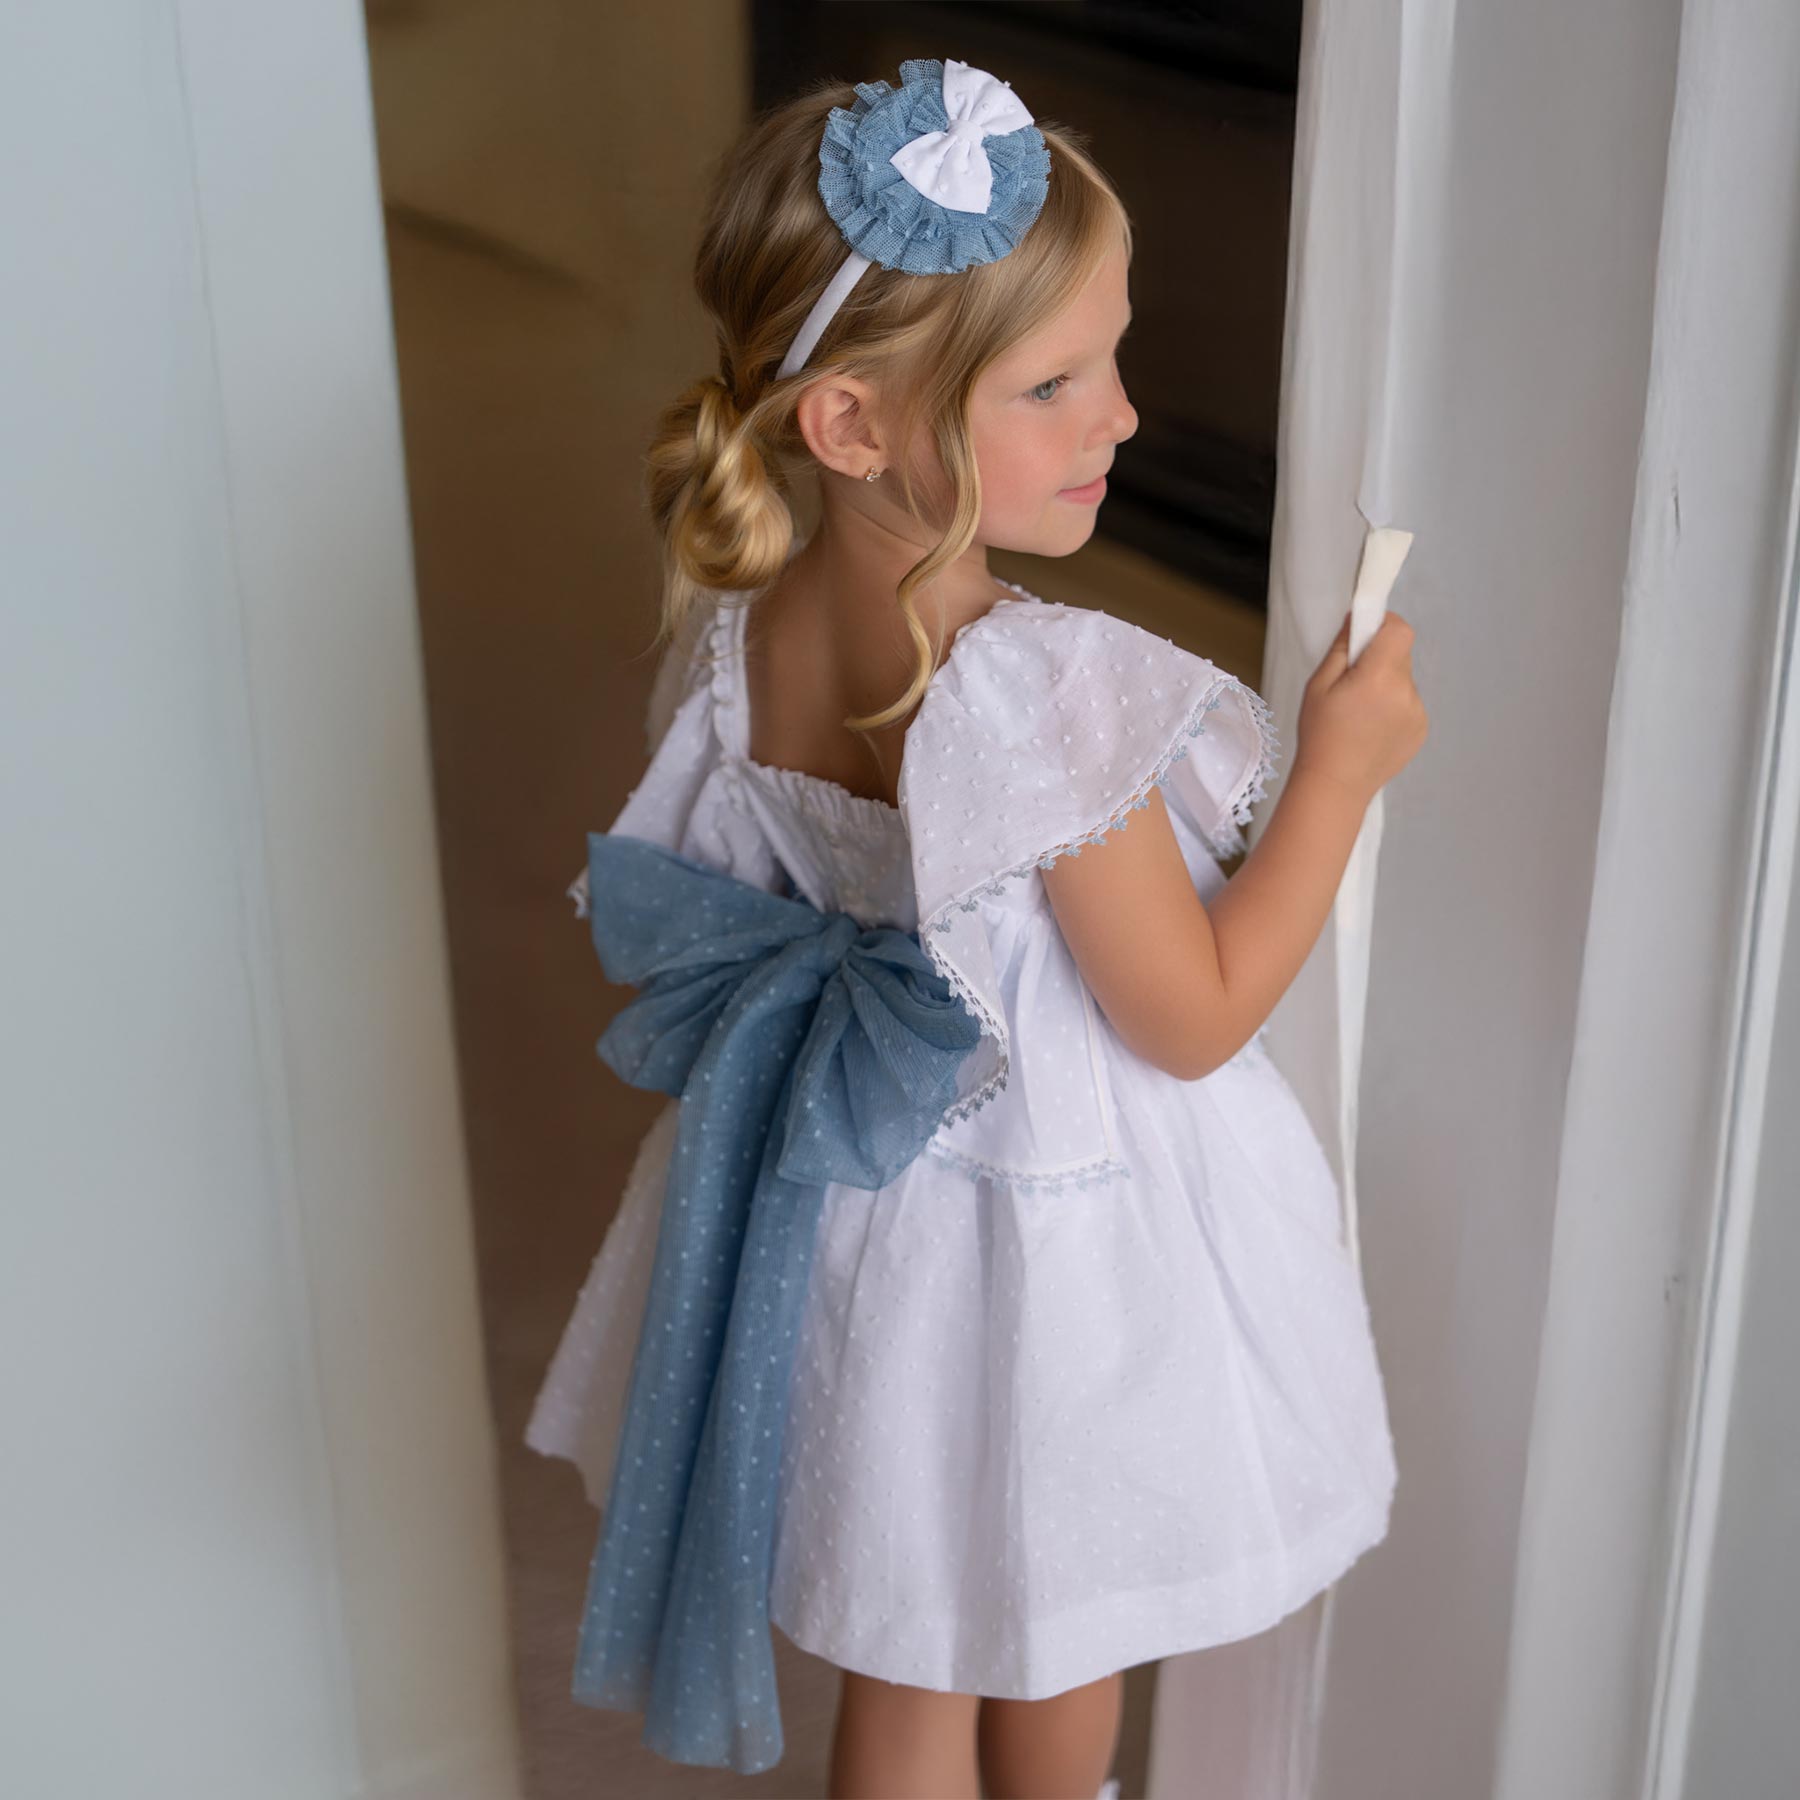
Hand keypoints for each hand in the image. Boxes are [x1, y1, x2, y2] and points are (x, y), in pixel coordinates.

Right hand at [1292, 610, 1428, 804]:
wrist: (1336, 784)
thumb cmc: (1320, 735)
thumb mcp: (1318, 685)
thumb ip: (1343, 647)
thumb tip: (1358, 619)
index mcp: (1379, 677)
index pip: (1399, 630)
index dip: (1384, 625)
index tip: (1366, 635)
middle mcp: (1405, 693)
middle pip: (1401, 654)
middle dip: (1379, 658)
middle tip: (1352, 682)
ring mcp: (1417, 712)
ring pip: (1404, 680)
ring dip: (1386, 684)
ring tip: (1360, 713)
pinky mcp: (1421, 729)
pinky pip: (1409, 703)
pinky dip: (1393, 706)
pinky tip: (1371, 727)